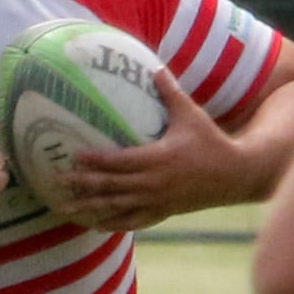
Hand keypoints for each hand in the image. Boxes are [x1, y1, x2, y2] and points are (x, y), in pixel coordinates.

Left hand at [65, 70, 245, 229]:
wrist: (236, 174)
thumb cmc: (212, 141)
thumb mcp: (191, 115)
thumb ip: (170, 92)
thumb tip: (154, 67)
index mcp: (158, 158)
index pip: (119, 161)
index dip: (95, 160)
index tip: (74, 156)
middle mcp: (153, 183)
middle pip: (111, 186)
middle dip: (83, 184)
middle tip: (57, 182)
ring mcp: (157, 201)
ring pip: (117, 207)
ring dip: (90, 208)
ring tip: (66, 209)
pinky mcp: (163, 212)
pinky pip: (133, 221)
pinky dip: (114, 224)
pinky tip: (95, 226)